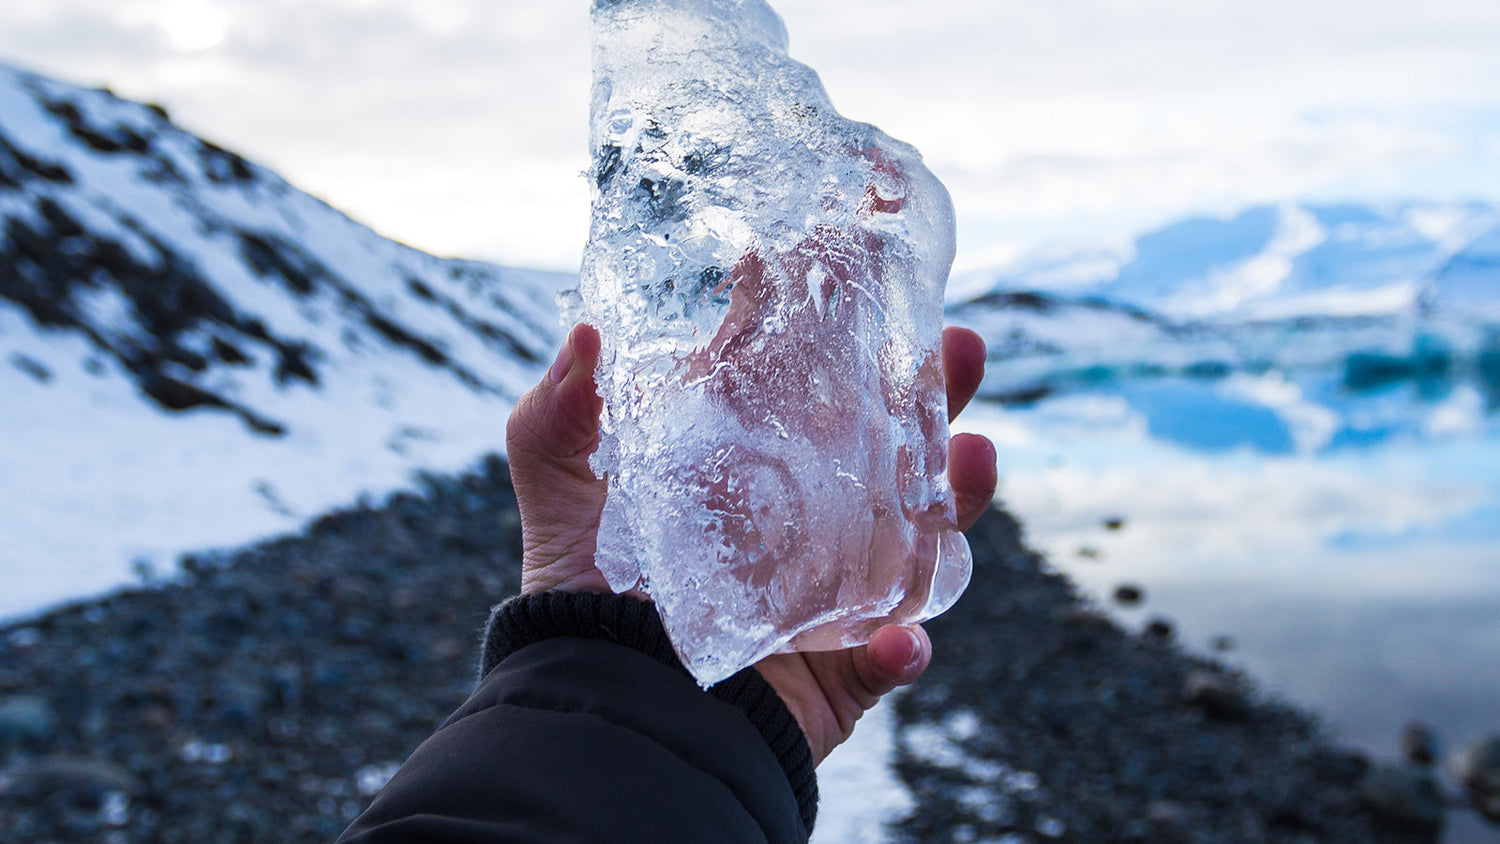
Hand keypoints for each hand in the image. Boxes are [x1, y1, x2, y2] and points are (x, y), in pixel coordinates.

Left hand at [505, 322, 996, 764]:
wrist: (603, 712)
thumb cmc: (584, 600)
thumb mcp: (559, 498)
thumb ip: (552, 423)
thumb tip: (581, 332)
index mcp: (753, 462)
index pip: (813, 383)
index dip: (846, 328)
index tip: (868, 270)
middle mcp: (810, 514)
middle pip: (894, 442)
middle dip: (939, 390)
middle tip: (961, 343)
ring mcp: (838, 588)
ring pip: (922, 535)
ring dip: (959, 498)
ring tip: (974, 456)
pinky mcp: (844, 668)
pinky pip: (890, 655)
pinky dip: (901, 648)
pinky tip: (898, 638)